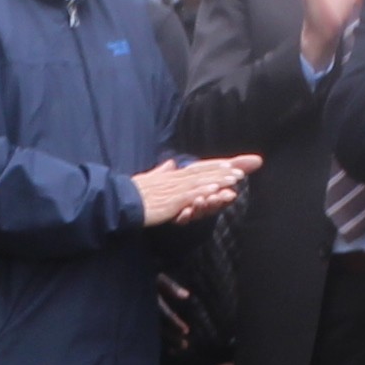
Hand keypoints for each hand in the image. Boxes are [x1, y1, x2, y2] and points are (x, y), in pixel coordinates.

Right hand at [131, 152, 256, 226]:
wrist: (119, 200)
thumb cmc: (134, 193)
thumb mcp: (150, 180)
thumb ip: (162, 172)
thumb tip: (170, 163)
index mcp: (174, 176)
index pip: (200, 168)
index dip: (217, 166)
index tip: (233, 165)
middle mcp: (176, 179)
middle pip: (205, 172)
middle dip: (225, 170)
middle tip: (244, 169)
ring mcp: (174, 190)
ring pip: (200, 182)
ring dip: (218, 179)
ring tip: (234, 178)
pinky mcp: (170, 201)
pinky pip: (189, 195)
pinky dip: (202, 192)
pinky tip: (214, 190)